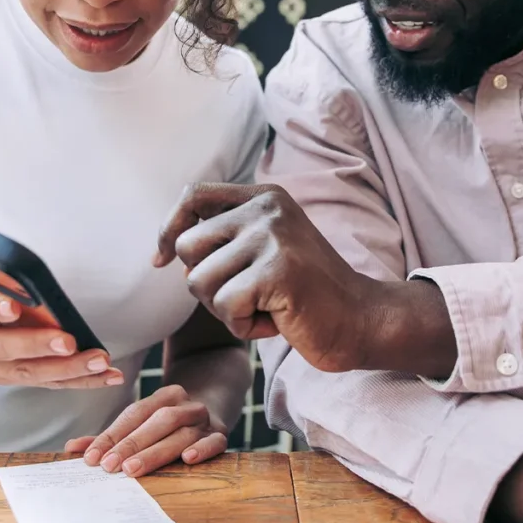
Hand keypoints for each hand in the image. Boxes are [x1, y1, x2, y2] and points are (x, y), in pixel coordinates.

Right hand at [0, 270, 122, 388]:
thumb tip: (14, 260)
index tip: (13, 307)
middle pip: (3, 350)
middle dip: (38, 346)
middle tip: (69, 340)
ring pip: (28, 373)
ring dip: (67, 370)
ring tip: (100, 361)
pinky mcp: (10, 377)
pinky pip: (46, 382)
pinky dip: (79, 380)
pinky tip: (106, 374)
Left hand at [64, 383, 227, 475]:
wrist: (216, 407)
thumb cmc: (169, 424)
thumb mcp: (143, 423)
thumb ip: (111, 437)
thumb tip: (71, 448)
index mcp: (164, 396)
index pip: (134, 413)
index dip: (112, 435)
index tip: (91, 458)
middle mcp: (185, 405)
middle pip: (157, 421)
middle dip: (130, 444)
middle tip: (109, 467)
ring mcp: (204, 419)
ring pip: (180, 433)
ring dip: (155, 451)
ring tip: (132, 470)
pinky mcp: (221, 435)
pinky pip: (215, 441)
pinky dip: (202, 449)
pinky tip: (187, 459)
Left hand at [154, 182, 455, 374]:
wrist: (362, 320)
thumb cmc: (305, 293)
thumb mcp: (266, 249)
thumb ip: (226, 238)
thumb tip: (166, 248)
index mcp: (264, 197)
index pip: (193, 196)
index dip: (168, 229)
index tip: (160, 260)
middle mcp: (267, 209)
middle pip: (187, 248)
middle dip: (205, 284)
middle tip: (246, 296)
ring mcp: (273, 238)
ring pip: (200, 282)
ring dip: (225, 310)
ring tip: (266, 307)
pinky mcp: (277, 272)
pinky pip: (225, 307)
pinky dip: (244, 326)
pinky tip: (277, 321)